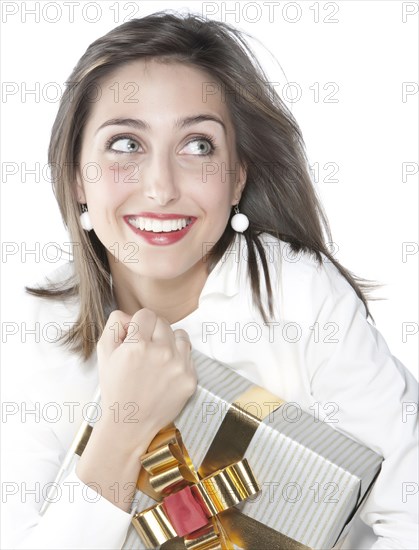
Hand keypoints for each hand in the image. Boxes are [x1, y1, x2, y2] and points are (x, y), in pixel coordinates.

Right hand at [95, 308, 196, 454]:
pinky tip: (165, 372)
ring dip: (169, 342)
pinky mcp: (190, 379)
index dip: (138, 325)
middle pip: (163, 322)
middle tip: (144, 349)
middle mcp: (161, 354)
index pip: (146, 314)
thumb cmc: (116, 387)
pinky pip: (189, 355)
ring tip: (157, 359)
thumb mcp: (104, 353)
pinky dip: (179, 359)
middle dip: (153, 332)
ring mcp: (179, 367)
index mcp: (137, 346)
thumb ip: (115, 325)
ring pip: (180, 335)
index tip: (135, 337)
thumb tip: (130, 315)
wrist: (130, 423)